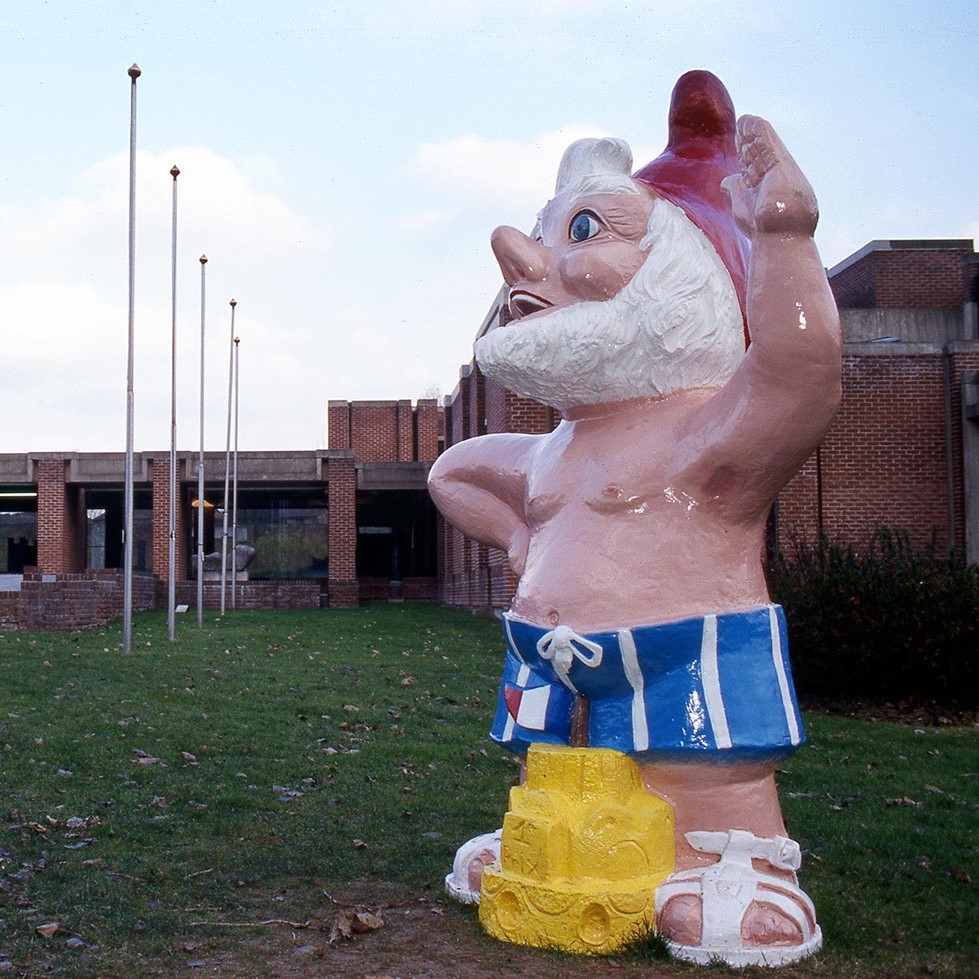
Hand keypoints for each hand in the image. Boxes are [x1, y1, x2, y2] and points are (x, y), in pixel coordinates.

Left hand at [721, 115, 817, 238]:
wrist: (778, 234)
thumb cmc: (762, 228)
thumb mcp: (743, 207)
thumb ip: (736, 191)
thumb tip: (726, 181)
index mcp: (764, 190)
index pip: (753, 167)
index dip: (745, 154)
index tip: (738, 141)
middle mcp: (773, 179)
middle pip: (759, 156)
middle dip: (749, 141)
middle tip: (741, 125)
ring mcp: (779, 172)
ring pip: (763, 148)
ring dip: (753, 133)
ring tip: (744, 120)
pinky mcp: (782, 166)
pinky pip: (769, 144)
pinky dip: (760, 132)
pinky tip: (751, 121)